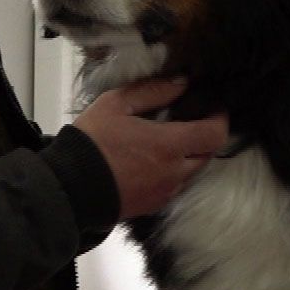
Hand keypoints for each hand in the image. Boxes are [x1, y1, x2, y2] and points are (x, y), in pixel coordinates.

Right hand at [72, 77, 228, 219]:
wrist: (70, 188)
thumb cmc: (92, 142)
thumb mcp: (116, 104)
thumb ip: (153, 91)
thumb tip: (182, 83)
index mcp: (169, 145)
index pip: (215, 134)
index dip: (220, 119)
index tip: (213, 107)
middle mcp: (175, 172)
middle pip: (208, 154)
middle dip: (205, 136)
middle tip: (190, 120)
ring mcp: (165, 192)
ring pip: (193, 171)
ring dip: (190, 155)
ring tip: (169, 139)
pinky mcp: (154, 205)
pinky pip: (176, 186)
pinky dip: (174, 171)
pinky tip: (154, 160)